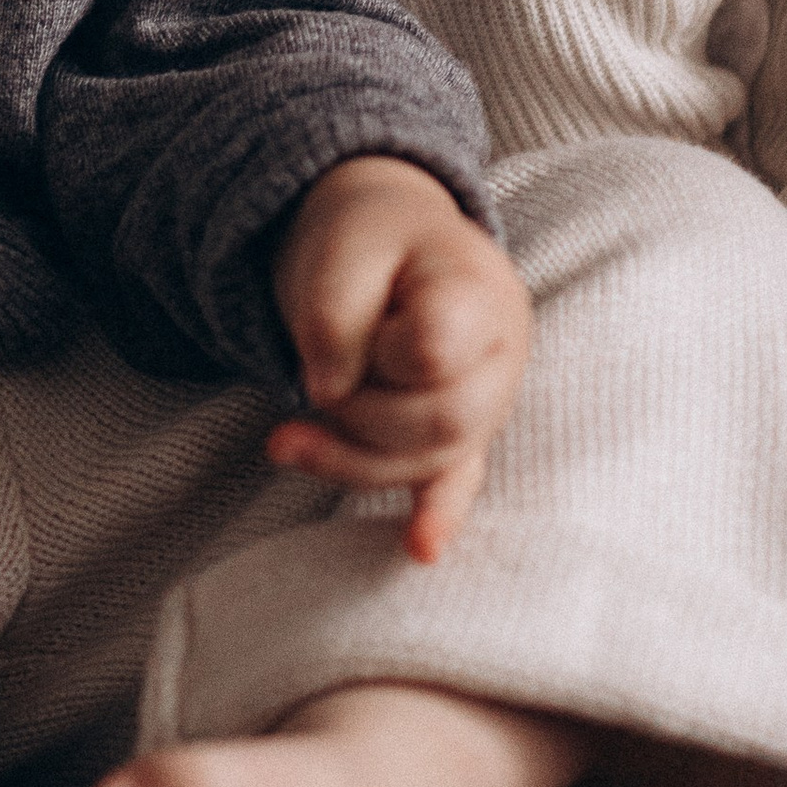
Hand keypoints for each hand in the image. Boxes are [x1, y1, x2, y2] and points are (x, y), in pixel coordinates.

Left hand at [268, 157, 530, 556]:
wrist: (390, 238)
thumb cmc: (370, 239)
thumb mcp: (336, 247)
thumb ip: (330, 315)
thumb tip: (326, 394)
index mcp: (477, 290)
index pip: (434, 351)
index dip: (382, 350)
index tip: (363, 321)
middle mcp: (499, 354)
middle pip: (440, 421)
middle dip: (360, 412)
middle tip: (315, 377)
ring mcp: (485, 400)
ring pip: (429, 462)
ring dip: (349, 455)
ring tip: (287, 436)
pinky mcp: (459, 434)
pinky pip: (455, 483)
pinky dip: (436, 516)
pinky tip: (421, 549)